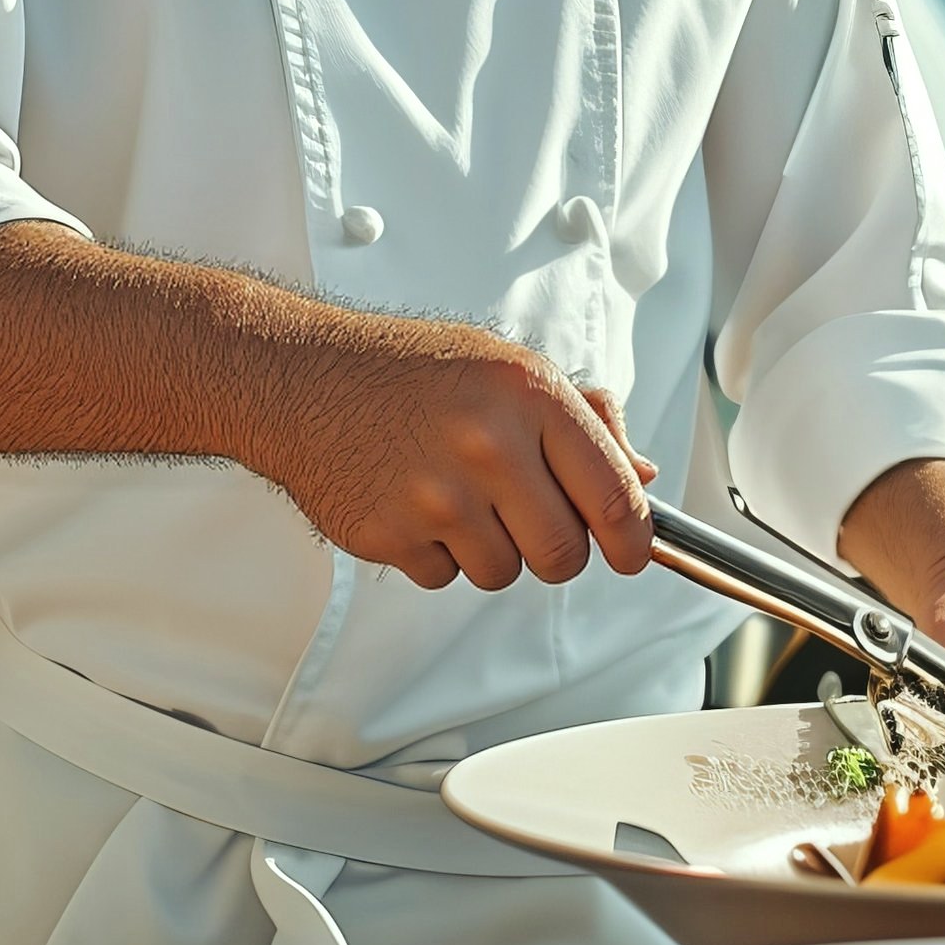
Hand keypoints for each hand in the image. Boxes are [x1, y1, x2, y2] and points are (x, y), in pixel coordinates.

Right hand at [251, 306, 656, 589]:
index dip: (633, 541)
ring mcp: (436, 495)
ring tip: (455, 495)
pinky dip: (436, 555)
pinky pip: (445, 579)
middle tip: (525, 515)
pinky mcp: (391, 535)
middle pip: (564, 554)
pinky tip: (413, 503)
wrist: (303, 379)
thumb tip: (641, 474)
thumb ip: (585, 417)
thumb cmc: (409, 370)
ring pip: (505, 574)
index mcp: (529, 394)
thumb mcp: (506, 366)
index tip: (631, 554)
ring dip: (490, 549)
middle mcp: (488, 444)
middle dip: (555, 547)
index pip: (613, 496)